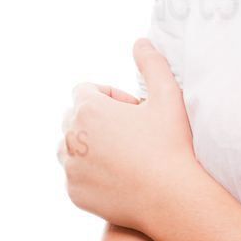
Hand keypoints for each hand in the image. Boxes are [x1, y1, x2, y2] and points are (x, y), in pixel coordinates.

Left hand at [56, 37, 199, 232]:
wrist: (172, 198)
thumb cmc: (171, 145)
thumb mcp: (168, 96)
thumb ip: (152, 63)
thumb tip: (141, 41)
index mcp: (88, 109)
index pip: (85, 91)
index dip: (111, 97)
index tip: (134, 111)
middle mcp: (70, 137)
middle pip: (73, 117)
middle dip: (97, 120)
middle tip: (131, 132)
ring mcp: (70, 167)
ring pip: (69, 147)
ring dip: (88, 145)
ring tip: (122, 153)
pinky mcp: (74, 192)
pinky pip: (75, 175)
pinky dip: (90, 173)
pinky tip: (119, 176)